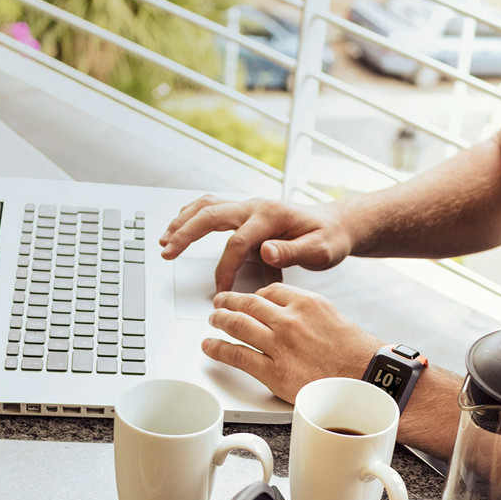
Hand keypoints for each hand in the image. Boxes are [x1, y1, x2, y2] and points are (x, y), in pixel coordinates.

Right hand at [159, 195, 352, 290]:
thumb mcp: (321, 250)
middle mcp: (256, 207)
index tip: (221, 293)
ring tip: (164, 240)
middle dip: (185, 233)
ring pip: (207, 206)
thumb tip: (266, 252)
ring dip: (183, 222)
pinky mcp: (245, 213)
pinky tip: (180, 227)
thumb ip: (293, 252)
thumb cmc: (329, 239)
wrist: (337, 225)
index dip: (225, 269)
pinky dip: (192, 216)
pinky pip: (212, 208)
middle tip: (167, 251)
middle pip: (211, 215)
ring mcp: (249, 207)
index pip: (238, 243)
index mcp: (272, 216)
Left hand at [202, 283, 384, 403]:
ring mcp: (279, 345)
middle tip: (220, 303)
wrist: (367, 379)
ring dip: (220, 320)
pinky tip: (210, 346)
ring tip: (212, 320)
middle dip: (230, 302)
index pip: (270, 291)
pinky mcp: (273, 371)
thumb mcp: (333, 318)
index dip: (254, 295)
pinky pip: (237, 355)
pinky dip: (218, 349)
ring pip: (238, 325)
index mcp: (306, 303)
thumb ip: (308, 312)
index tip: (248, 298)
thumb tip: (291, 314)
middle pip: (248, 304)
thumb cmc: (356, 354)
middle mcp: (290, 320)